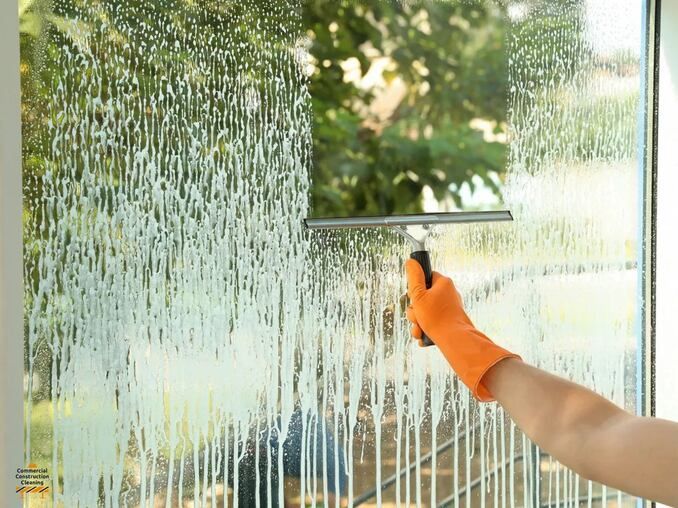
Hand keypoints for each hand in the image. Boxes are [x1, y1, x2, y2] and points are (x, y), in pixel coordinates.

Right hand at [405, 259, 519, 401]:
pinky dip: (425, 329)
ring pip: (425, 312)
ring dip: (417, 322)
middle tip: (416, 316)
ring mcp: (450, 308)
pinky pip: (432, 322)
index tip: (413, 297)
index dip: (415, 288)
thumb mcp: (418, 295)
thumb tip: (411, 261)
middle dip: (414, 310)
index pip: (425, 277)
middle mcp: (448, 294)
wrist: (455, 341)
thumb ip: (413, 277)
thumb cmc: (437, 317)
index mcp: (443, 283)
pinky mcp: (450, 321)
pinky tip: (423, 336)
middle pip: (423, 297)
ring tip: (419, 329)